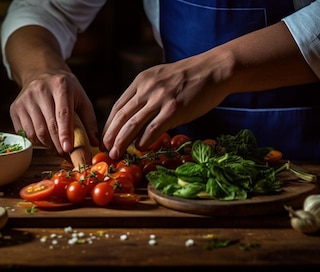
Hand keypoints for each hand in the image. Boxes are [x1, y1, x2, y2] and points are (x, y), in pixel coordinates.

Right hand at [9, 71, 98, 156]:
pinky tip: (45, 140)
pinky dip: (36, 141)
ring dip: (48, 145)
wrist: (41, 74)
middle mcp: (40, 90)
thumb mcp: (81, 98)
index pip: (62, 113)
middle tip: (66, 154)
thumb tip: (95, 143)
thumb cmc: (65, 89)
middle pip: (49, 125)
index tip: (68, 148)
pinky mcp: (15, 108)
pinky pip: (25, 133)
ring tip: (57, 148)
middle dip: (58, 144)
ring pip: (36, 132)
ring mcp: (25, 99)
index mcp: (60, 86)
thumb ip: (89, 121)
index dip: (65, 133)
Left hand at [101, 53, 230, 159]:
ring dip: (122, 142)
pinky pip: (153, 128)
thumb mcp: (161, 77)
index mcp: (141, 81)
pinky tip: (140, 149)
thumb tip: (134, 115)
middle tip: (105, 151)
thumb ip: (146, 93)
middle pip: (122, 116)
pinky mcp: (175, 108)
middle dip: (111, 136)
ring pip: (133, 124)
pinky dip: (144, 141)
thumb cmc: (190, 77)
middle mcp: (147, 88)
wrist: (215, 69)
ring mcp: (160, 98)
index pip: (118, 106)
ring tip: (116, 154)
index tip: (104, 139)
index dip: (109, 125)